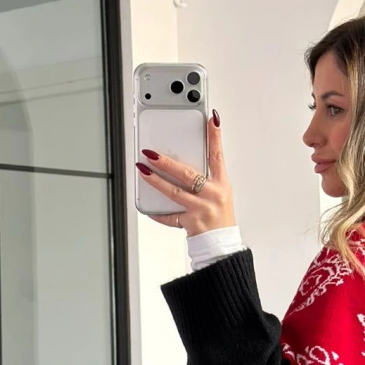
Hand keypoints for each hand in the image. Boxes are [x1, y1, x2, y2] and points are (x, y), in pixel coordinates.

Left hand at [137, 113, 234, 235]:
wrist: (222, 245)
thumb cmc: (219, 218)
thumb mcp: (220, 194)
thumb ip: (204, 179)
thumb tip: (181, 165)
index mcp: (221, 184)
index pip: (218, 155)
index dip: (215, 137)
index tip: (212, 119)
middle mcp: (212, 194)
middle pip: (187, 174)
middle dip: (167, 162)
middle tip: (151, 153)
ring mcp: (201, 209)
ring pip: (174, 192)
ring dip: (156, 180)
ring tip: (143, 170)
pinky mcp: (190, 222)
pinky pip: (170, 216)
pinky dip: (158, 213)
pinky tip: (148, 208)